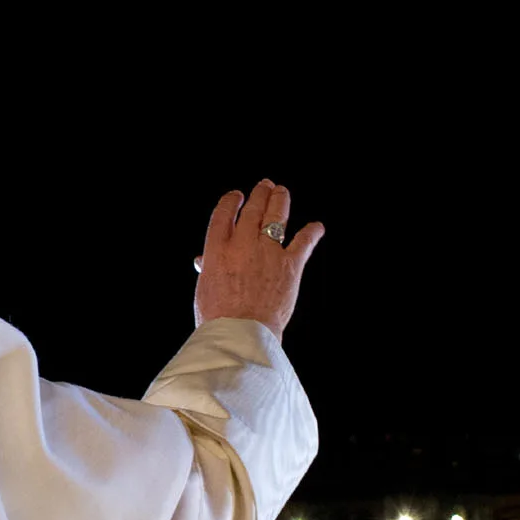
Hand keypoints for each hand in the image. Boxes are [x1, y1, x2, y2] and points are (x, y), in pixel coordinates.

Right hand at [193, 180, 323, 339]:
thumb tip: (201, 260)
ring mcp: (267, 253)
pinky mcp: (290, 266)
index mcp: (217, 250)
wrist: (241, 334)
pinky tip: (317, 227)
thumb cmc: (217, 318)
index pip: (224, 214)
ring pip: (276, 217)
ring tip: (281, 192)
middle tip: (265, 186)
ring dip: (279, 201)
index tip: (236, 196)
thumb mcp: (204, 290)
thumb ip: (207, 269)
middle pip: (252, 210)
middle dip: (259, 195)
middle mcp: (242, 245)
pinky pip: (304, 242)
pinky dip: (312, 233)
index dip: (231, 201)